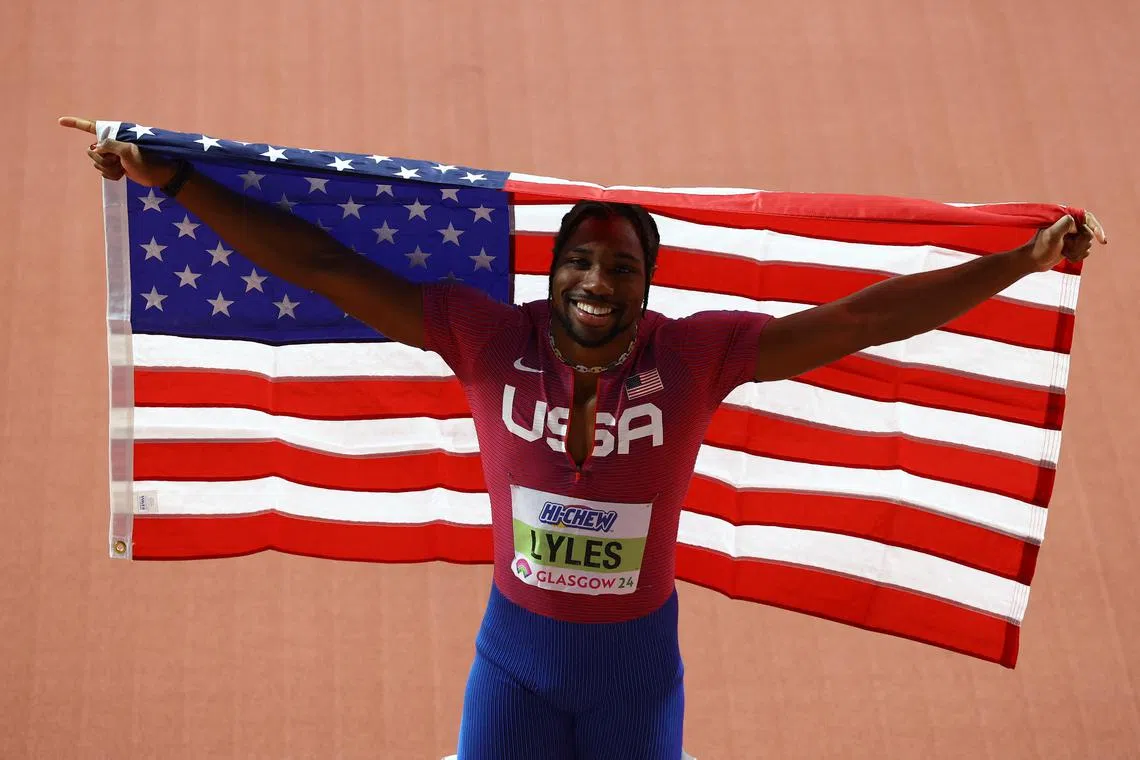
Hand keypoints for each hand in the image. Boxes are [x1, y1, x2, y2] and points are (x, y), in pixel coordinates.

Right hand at [58, 116, 177, 186]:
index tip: (60, 121)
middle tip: (118, 162)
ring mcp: (113, 156)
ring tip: (124, 168)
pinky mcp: (116, 167)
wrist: (160, 176)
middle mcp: (112, 144)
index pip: (92, 127)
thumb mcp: (128, 151)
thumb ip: (110, 146)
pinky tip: (123, 174)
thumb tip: (97, 149)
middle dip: (102, 160)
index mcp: (115, 135)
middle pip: (92, 151)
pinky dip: (112, 176)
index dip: (75, 123)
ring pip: (97, 164)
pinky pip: (104, 173)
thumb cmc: (148, 161)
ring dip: (109, 169)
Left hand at [1026, 211, 1106, 271]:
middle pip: (1089, 234)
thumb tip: (1076, 222)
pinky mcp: (1072, 245)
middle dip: (1080, 244)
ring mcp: (1072, 236)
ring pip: (1088, 244)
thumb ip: (1065, 225)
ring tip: (1064, 252)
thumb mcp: (1052, 235)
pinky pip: (1085, 251)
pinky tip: (1067, 257)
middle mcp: (1070, 225)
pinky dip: (1077, 256)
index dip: (1097, 228)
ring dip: (1077, 251)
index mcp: (1065, 218)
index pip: (1088, 218)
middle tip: (1066, 246)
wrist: (1033, 262)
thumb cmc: (1041, 248)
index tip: (1101, 240)